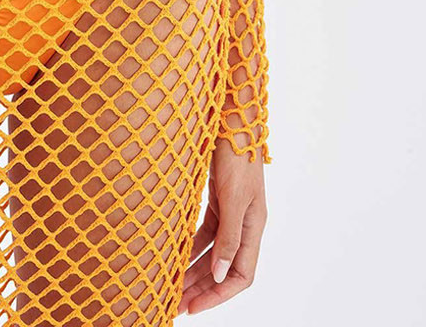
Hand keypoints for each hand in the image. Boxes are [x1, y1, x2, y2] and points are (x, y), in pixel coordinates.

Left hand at [177, 136, 266, 314]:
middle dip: (202, 289)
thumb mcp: (234, 197)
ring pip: (213, 253)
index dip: (219, 295)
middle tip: (175, 304)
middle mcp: (245, 224)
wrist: (232, 117)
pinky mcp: (218, 200)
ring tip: (170, 286)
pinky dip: (190, 247)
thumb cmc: (237, 154)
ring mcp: (232, 212)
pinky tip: (173, 255)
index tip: (193, 307)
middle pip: (225, 269)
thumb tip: (222, 276)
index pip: (242, 276)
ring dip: (193, 271)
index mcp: (254, 227)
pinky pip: (204, 234)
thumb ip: (230, 236)